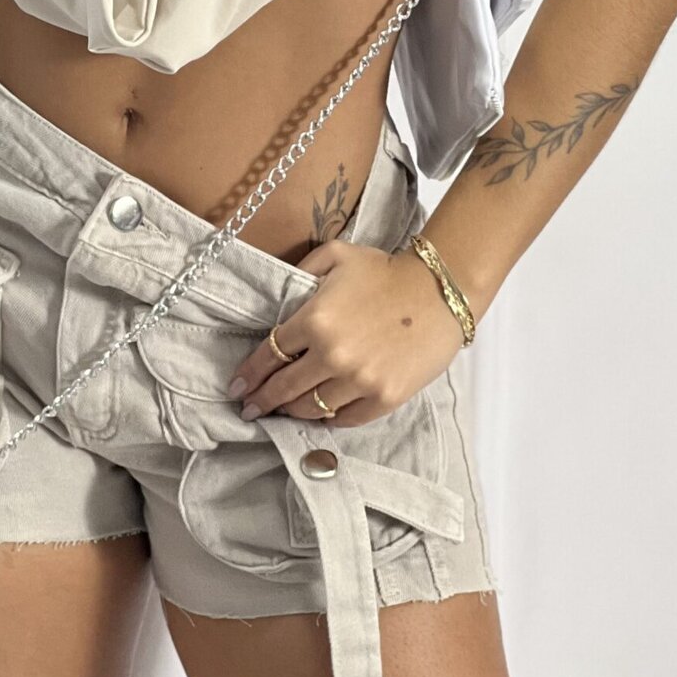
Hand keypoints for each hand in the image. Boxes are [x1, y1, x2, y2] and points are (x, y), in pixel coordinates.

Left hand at [225, 239, 464, 427]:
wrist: (440, 290)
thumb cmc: (385, 270)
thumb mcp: (335, 256)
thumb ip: (300, 272)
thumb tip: (277, 297)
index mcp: (315, 320)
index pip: (269, 354)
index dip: (249, 374)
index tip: (237, 387)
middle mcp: (332, 355)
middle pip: (284, 389)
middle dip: (262, 401)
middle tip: (249, 409)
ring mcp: (359, 380)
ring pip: (311, 409)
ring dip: (292, 412)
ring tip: (283, 411)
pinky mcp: (384, 398)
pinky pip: (345, 420)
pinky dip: (328, 419)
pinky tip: (320, 414)